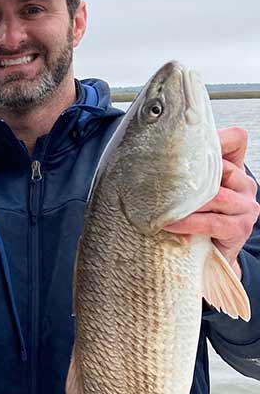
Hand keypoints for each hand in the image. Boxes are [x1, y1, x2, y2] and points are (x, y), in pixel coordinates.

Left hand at [165, 127, 259, 277]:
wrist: (203, 257)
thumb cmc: (191, 221)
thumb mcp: (186, 193)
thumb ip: (180, 175)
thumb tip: (147, 157)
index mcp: (233, 168)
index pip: (236, 139)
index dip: (217, 137)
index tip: (185, 143)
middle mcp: (243, 183)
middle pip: (222, 168)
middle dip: (190, 175)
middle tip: (161, 180)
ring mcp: (245, 206)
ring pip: (217, 196)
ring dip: (187, 203)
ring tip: (162, 208)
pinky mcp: (240, 228)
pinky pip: (214, 222)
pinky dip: (190, 223)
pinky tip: (172, 225)